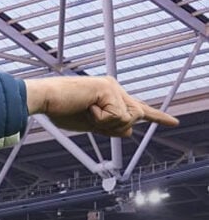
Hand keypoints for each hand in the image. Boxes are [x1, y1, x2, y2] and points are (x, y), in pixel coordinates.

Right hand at [25, 76, 177, 136]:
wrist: (45, 100)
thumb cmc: (61, 110)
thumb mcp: (91, 124)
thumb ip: (111, 127)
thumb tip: (130, 132)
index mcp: (110, 94)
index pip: (137, 107)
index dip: (157, 116)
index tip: (173, 122)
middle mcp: (114, 88)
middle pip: (135, 117)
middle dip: (114, 126)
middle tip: (89, 115)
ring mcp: (112, 87)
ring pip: (129, 118)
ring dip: (107, 123)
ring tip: (87, 111)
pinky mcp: (109, 89)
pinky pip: (116, 117)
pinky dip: (100, 119)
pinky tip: (86, 108)